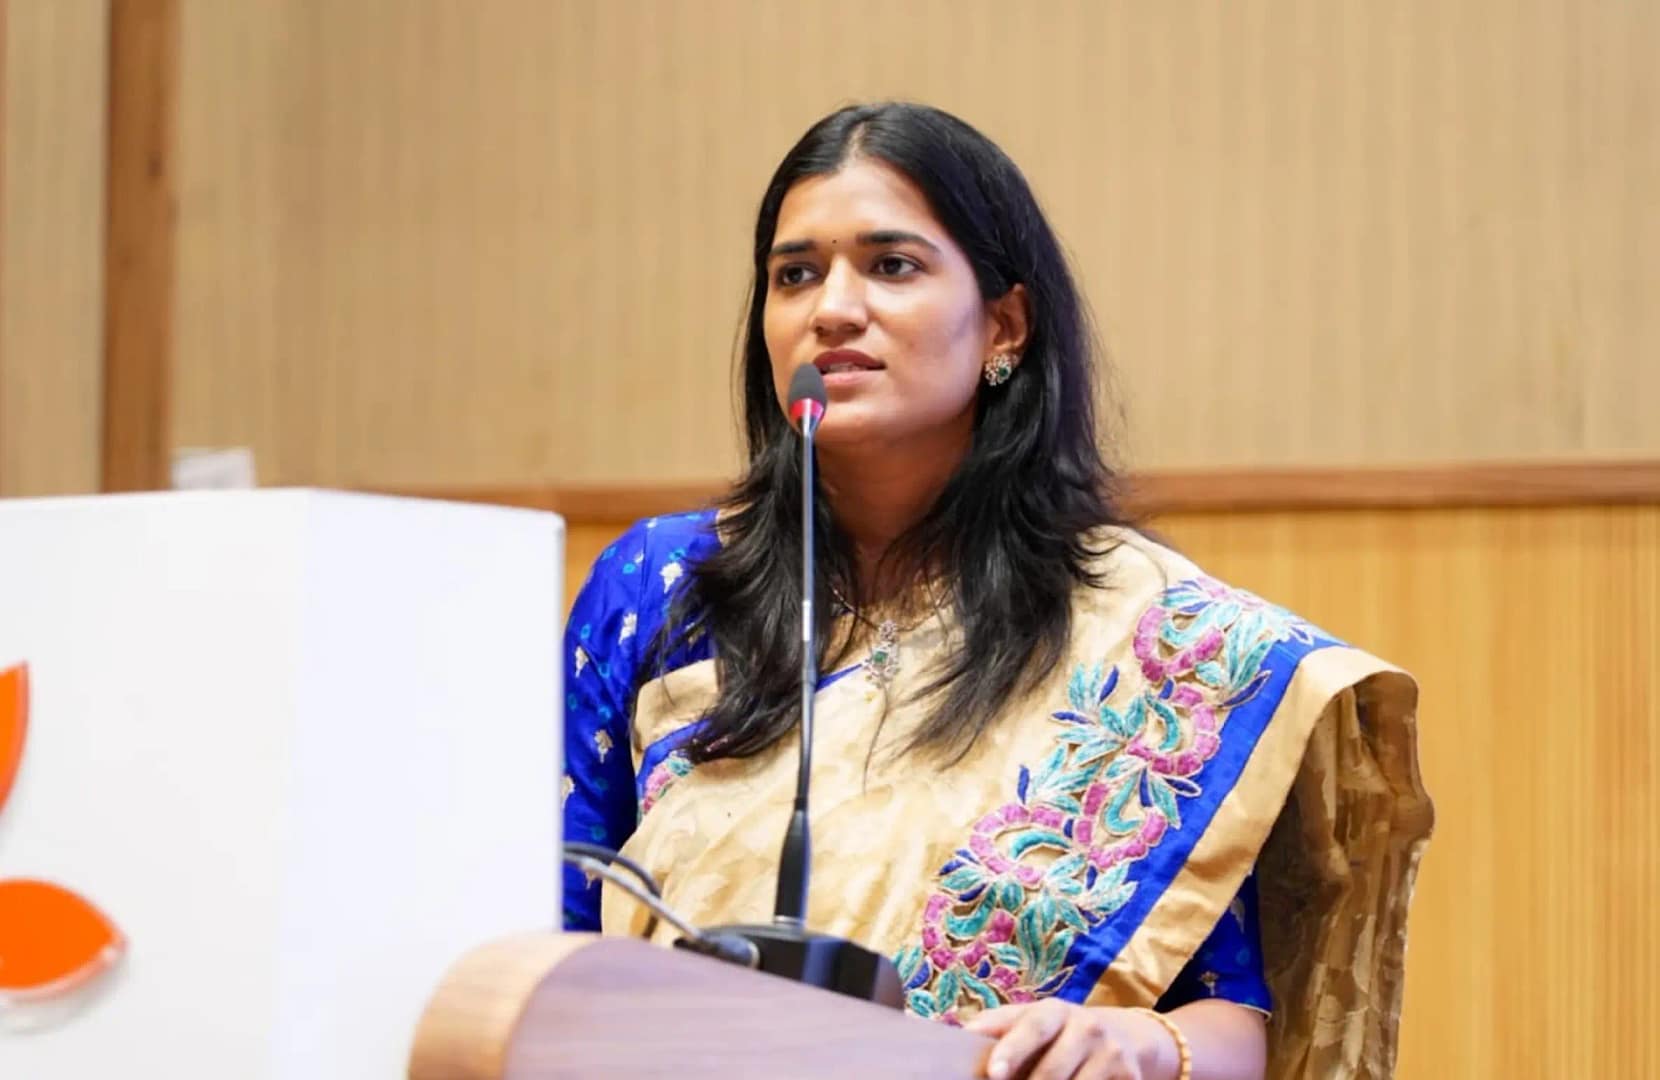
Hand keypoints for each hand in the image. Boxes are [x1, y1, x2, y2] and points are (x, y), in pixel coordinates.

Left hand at [964, 999, 1167, 1079]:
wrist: (1124, 1037)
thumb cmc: (1057, 1032)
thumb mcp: (1030, 1019)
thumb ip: (997, 1026)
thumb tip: (958, 1035)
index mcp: (1054, 1012)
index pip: (1032, 1028)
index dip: (1013, 1049)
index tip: (994, 1072)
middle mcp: (1087, 1029)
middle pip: (1052, 1072)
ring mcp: (1111, 1056)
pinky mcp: (1129, 1079)